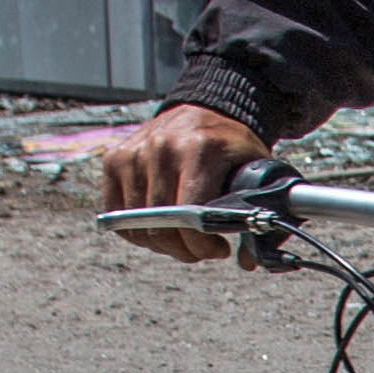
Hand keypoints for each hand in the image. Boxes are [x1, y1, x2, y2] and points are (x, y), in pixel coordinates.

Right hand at [87, 106, 269, 261]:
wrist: (203, 109)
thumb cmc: (230, 146)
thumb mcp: (255, 170)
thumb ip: (259, 214)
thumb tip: (249, 263)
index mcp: (200, 149)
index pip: (190, 215)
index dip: (202, 245)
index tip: (219, 249)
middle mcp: (161, 147)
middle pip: (161, 226)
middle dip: (184, 250)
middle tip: (201, 249)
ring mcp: (133, 152)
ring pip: (137, 225)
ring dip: (161, 243)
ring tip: (182, 237)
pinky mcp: (114, 159)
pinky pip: (116, 215)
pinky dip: (136, 230)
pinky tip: (160, 226)